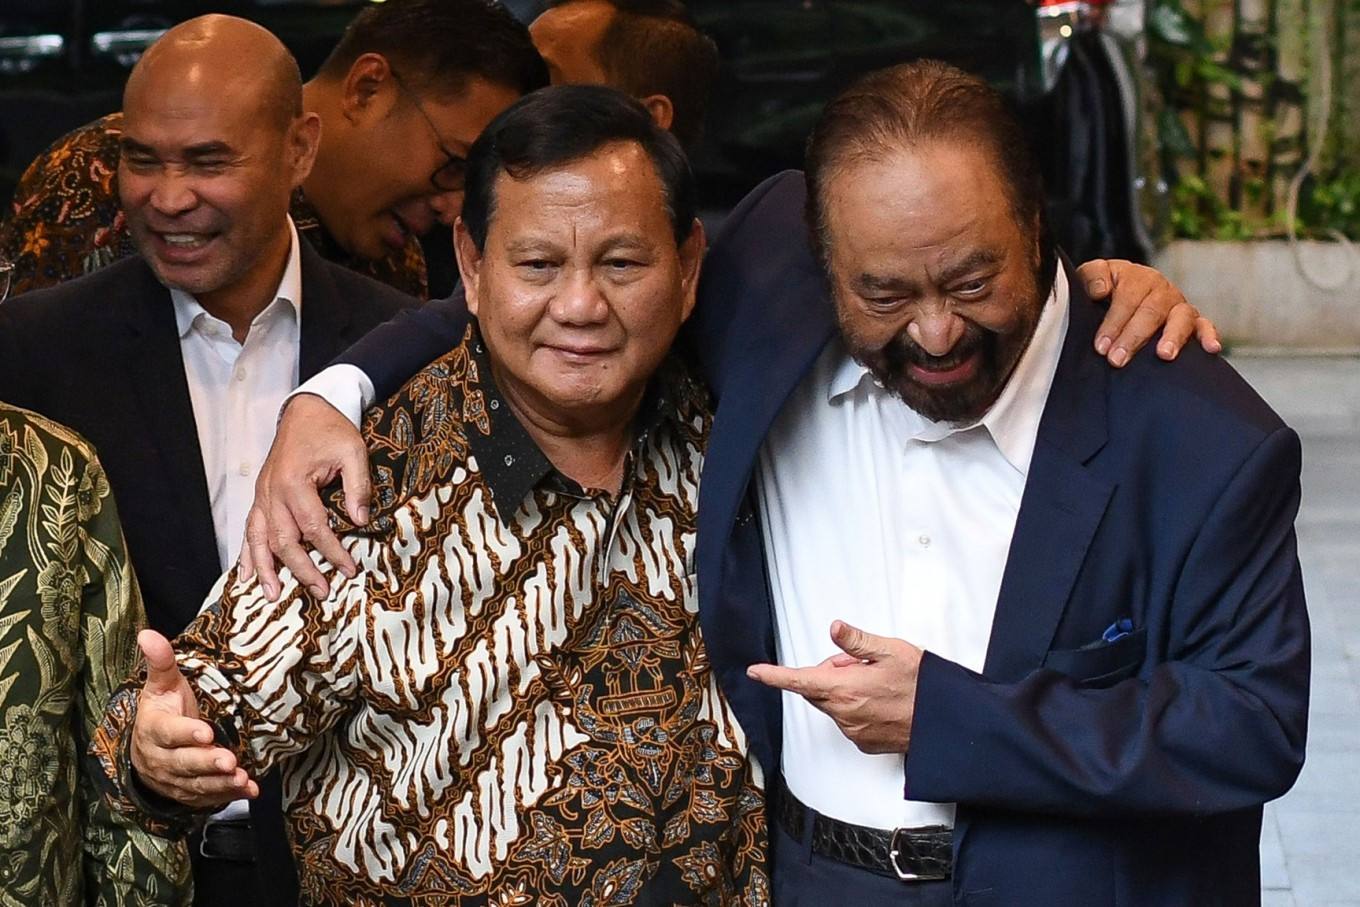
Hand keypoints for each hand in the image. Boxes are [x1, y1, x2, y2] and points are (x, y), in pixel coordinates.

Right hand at [130, 630, 257, 807]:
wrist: (147, 753)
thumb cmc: (163, 713)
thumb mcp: (161, 686)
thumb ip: (161, 663)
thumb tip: (147, 633)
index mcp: (155, 730)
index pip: (169, 733)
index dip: (185, 734)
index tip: (206, 732)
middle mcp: (163, 759)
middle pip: (184, 763)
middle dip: (207, 763)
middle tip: (229, 760)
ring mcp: (176, 780)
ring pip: (197, 784)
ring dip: (220, 783)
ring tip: (241, 777)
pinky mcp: (190, 793)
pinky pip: (209, 797)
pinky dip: (229, 795)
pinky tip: (250, 789)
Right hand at [239, 393, 368, 599]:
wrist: (307, 409)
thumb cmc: (331, 430)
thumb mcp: (353, 452)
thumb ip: (358, 487)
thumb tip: (361, 521)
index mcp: (295, 482)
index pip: (314, 528)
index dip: (333, 552)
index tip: (350, 571)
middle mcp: (272, 492)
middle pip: (283, 540)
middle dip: (301, 569)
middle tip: (321, 592)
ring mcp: (262, 494)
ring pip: (258, 538)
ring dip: (265, 569)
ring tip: (273, 595)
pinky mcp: (260, 495)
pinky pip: (249, 528)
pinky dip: (246, 553)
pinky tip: (246, 575)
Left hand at [746, 620, 922, 754]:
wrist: (946, 722)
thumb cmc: (922, 685)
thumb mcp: (890, 651)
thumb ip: (856, 642)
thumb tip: (835, 628)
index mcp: (845, 689)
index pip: (799, 680)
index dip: (774, 675)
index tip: (755, 672)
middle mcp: (844, 714)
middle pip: (819, 689)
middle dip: (832, 673)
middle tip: (862, 664)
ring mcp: (853, 731)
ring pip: (835, 704)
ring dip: (846, 691)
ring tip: (879, 685)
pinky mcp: (864, 743)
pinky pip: (849, 720)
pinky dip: (858, 708)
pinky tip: (882, 702)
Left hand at [1078, 259, 1221, 366]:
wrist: (1115, 295)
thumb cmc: (1101, 290)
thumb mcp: (1091, 278)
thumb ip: (1092, 277)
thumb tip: (1100, 290)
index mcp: (1136, 277)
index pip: (1127, 298)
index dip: (1113, 322)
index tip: (1101, 346)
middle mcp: (1160, 289)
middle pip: (1151, 312)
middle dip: (1133, 337)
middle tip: (1117, 359)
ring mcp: (1177, 305)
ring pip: (1181, 318)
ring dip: (1172, 337)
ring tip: (1164, 355)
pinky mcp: (1192, 321)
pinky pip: (1205, 325)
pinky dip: (1210, 335)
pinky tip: (1211, 349)